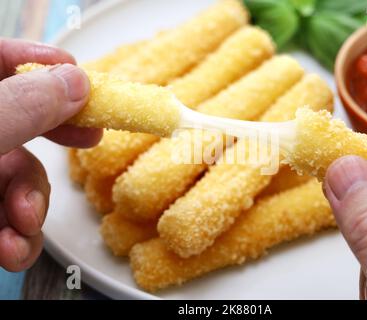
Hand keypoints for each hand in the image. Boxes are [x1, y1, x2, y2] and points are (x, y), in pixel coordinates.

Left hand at [0, 39, 101, 271]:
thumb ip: (21, 107)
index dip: (38, 60)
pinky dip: (18, 236)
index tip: (78, 71)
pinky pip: (9, 216)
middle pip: (20, 116)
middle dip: (54, 138)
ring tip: (23, 223)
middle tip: (89, 138)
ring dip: (31, 207)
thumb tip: (76, 81)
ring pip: (18, 177)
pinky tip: (12, 248)